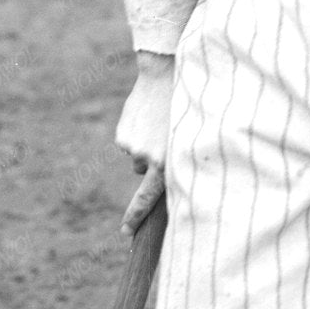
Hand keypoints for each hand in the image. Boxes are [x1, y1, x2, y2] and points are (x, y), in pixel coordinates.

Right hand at [114, 52, 173, 234]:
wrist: (164, 74)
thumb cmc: (184, 109)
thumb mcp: (186, 138)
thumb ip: (173, 161)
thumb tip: (154, 176)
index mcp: (168, 164)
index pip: (149, 199)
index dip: (136, 217)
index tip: (125, 233)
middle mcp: (148, 160)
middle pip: (144, 173)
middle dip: (149, 163)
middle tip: (160, 139)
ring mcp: (133, 148)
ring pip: (137, 156)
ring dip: (145, 144)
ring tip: (158, 122)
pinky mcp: (122, 136)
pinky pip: (128, 143)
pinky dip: (136, 133)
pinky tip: (146, 116)